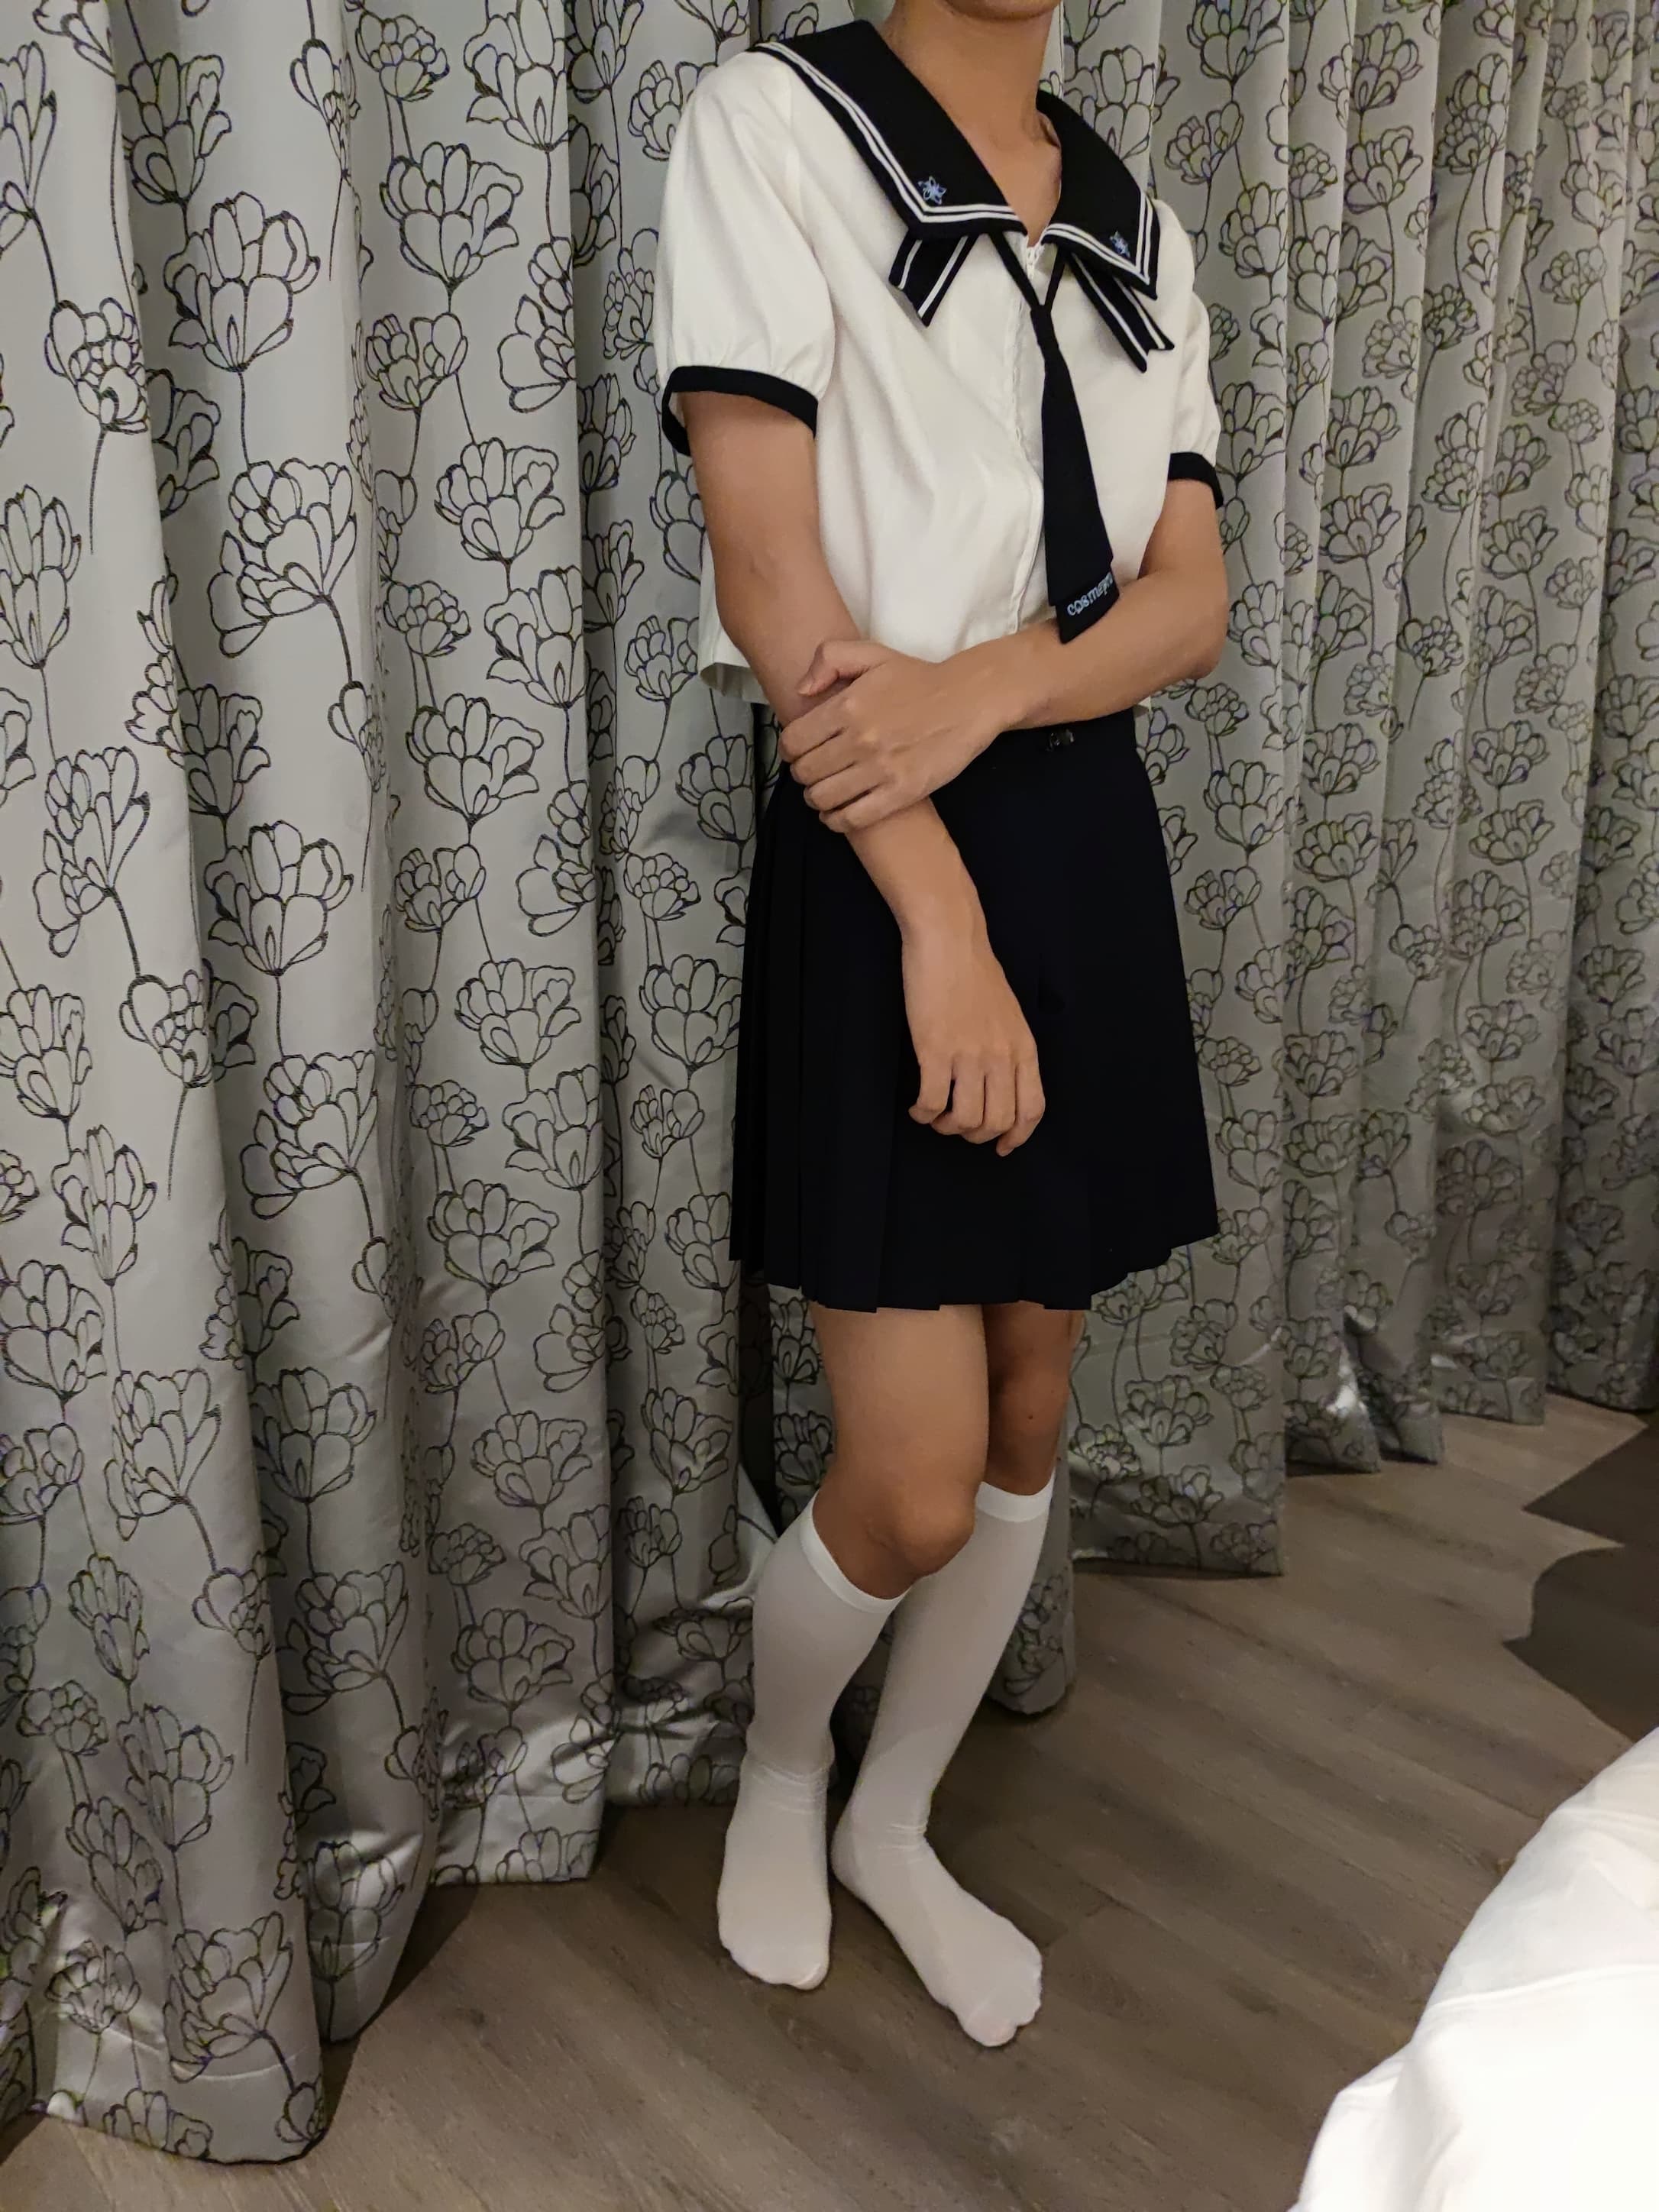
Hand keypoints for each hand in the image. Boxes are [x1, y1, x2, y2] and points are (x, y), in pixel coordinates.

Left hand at [779, 639, 1008, 830]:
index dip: (789, 749)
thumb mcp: (872, 653)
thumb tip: (801, 690)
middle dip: (801, 775)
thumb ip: (829, 659)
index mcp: (847, 706)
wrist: (969, 700)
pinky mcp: (901, 792)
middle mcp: (859, 739)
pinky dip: (836, 820)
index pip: (794, 741)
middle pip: (805, 772)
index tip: (798, 752)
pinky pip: (853, 818)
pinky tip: (836, 814)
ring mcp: (880, 769)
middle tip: (811, 773)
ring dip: (815, 799)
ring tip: (822, 793)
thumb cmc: (919, 679)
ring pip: (823, 797)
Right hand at [901, 915, 1043, 1154]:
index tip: (1001, 1147)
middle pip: (997, 1121)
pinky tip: (917, 1106)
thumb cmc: (975, 972)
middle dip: (975, 1134)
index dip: (1017, 1136)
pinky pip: (932, 1102)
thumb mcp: (1009, 1014)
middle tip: (956, 1125)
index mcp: (1023, 1048)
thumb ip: (1009, 1048)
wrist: (949, 939)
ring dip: (946, 1127)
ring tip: (935, 1116)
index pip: (1031, 1109)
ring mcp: (969, 1054)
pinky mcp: (935, 1049)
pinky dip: (923, 1113)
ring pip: (965, 1119)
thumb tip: (1000, 1081)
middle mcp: (1002, 1056)